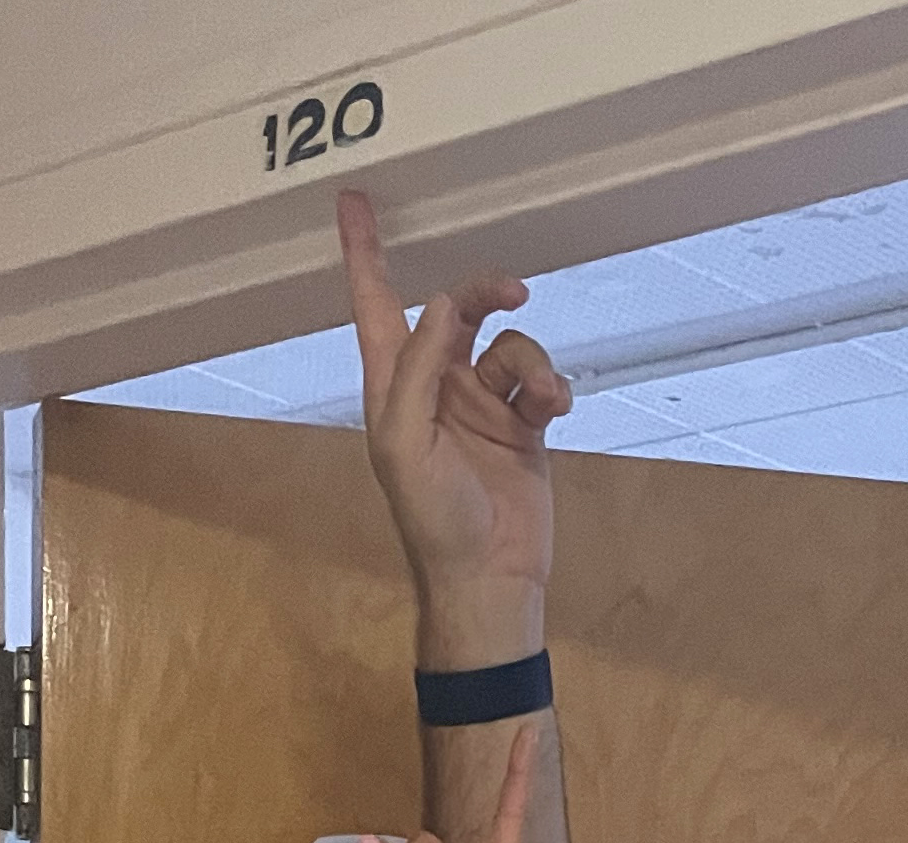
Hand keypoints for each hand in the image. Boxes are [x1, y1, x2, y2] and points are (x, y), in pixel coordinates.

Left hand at [339, 190, 573, 668]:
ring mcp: (480, 404)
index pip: (374, 305)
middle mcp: (434, 387)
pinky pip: (541, 379)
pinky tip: (554, 412)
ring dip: (531, 363)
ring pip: (509, 344)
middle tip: (512, 290)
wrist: (489, 576)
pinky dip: (552, 389)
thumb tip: (442, 305)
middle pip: (455, 310)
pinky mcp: (521, 424)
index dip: (363, 254)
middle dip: (482, 294)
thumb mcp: (406, 441)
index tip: (353, 201)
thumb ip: (421, 367)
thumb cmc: (433, 518)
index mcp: (392, 387)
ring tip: (540, 400)